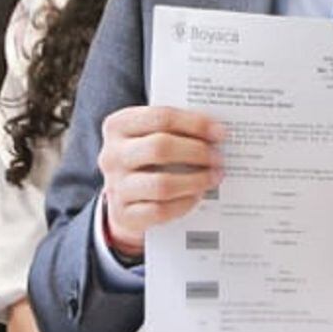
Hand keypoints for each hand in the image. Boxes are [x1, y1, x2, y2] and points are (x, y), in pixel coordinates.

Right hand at [96, 105, 223, 257]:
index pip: (160, 117)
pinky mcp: (124, 214)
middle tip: (219, 157)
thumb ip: (175, 128)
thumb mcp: (151, 135)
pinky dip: (184, 203)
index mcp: (118, 125)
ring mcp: (116, 186)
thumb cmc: (146, 158)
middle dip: (197, 152)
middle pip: (160, 148)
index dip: (194, 124)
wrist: (123, 196)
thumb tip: (216, 131)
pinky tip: (198, 196)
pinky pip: (160, 210)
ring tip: (214, 177)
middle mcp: (112, 154)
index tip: (220, 132)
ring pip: (161, 184)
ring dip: (195, 180)